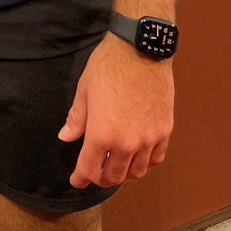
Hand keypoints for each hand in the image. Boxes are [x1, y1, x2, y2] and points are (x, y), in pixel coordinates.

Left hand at [58, 31, 174, 188]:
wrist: (141, 49)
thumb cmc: (109, 66)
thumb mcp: (85, 90)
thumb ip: (76, 119)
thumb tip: (66, 137)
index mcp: (102, 134)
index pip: (89, 169)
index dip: (80, 179)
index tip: (77, 181)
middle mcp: (127, 143)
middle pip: (113, 176)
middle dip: (101, 179)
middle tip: (95, 174)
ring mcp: (148, 139)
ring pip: (136, 172)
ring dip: (124, 173)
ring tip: (116, 166)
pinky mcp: (164, 130)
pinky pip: (156, 158)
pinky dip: (146, 163)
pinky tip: (138, 156)